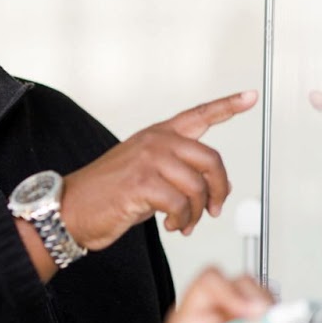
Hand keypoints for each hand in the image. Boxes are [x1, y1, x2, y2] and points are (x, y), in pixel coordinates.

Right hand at [62, 91, 255, 250]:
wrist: (71, 208)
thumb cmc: (108, 195)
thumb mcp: (150, 179)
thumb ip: (183, 176)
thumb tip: (221, 187)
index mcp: (157, 135)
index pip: (198, 115)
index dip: (227, 106)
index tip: (250, 97)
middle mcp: (155, 141)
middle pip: (210, 158)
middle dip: (219, 189)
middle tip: (213, 209)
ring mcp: (148, 160)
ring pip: (197, 186)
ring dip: (196, 213)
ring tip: (183, 223)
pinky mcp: (142, 182)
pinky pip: (181, 205)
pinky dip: (181, 221)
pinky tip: (171, 225)